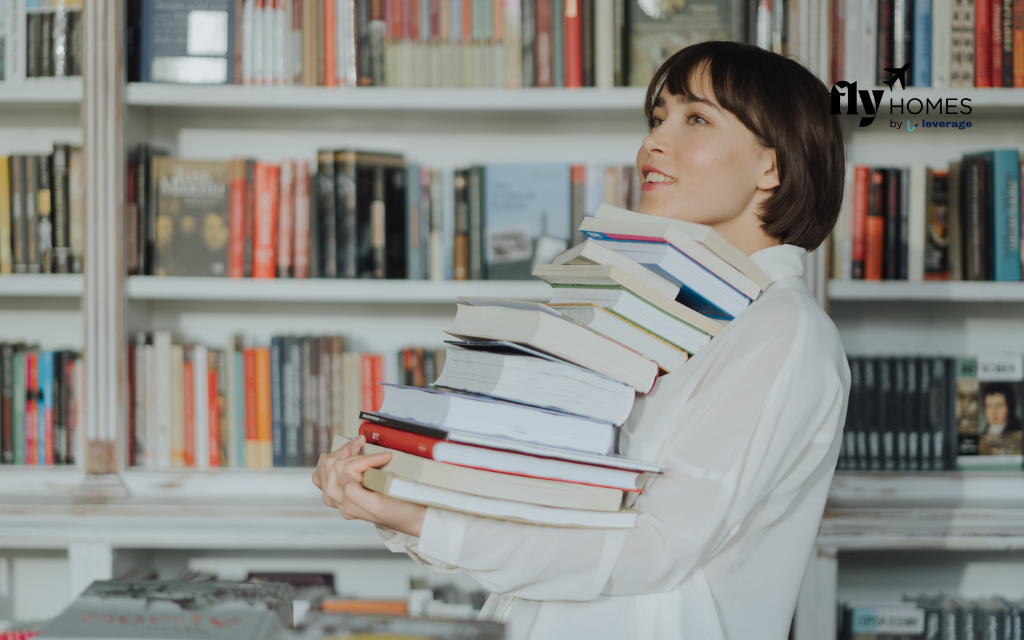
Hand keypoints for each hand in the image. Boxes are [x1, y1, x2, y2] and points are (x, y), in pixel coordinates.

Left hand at [312, 435, 426, 536]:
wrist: (412, 517)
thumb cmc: (400, 512)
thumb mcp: (378, 505)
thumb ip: (354, 493)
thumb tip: (343, 477)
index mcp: (348, 504)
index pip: (348, 469)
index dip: (367, 458)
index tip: (385, 455)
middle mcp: (341, 502)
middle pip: (334, 466)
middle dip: (349, 449)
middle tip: (364, 441)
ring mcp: (342, 497)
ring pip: (328, 467)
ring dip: (341, 451)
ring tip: (356, 444)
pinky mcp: (345, 492)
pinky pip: (326, 476)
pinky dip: (331, 462)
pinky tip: (340, 456)